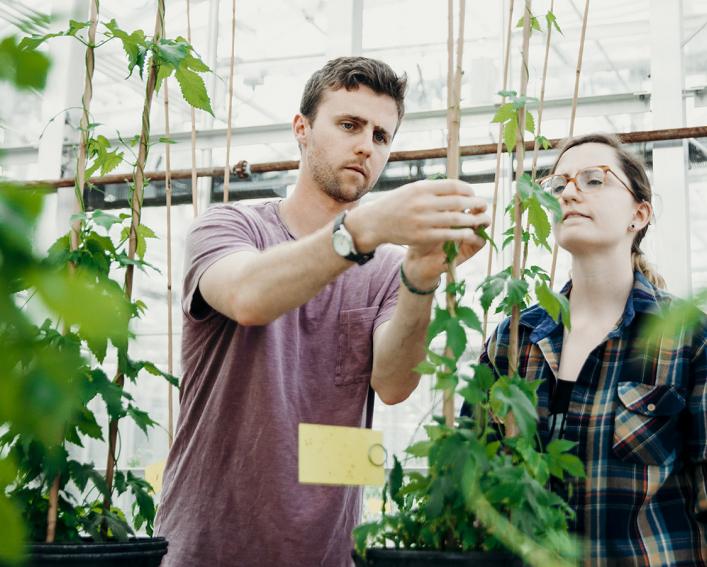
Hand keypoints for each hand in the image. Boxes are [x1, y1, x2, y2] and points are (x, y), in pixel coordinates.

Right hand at [346, 179, 489, 286]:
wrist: (375, 222)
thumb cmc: (396, 204)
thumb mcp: (412, 189)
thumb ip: (433, 189)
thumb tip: (458, 188)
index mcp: (422, 188)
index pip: (453, 186)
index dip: (468, 190)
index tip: (473, 194)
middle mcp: (422, 203)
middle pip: (458, 202)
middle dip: (475, 204)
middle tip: (484, 206)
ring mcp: (422, 220)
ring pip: (455, 219)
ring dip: (472, 220)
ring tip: (480, 220)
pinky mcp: (421, 236)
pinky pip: (447, 235)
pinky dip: (461, 234)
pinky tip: (469, 233)